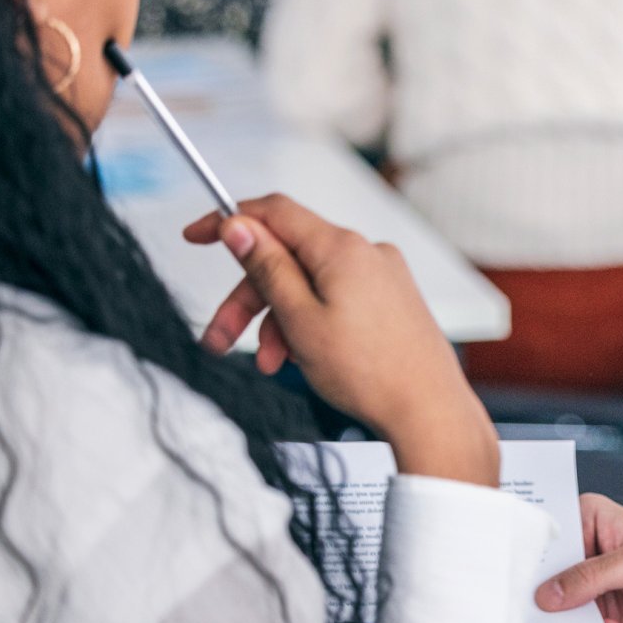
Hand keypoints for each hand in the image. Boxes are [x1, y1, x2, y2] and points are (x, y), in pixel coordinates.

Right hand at [184, 194, 497, 485]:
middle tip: (217, 338)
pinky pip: (335, 298)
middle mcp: (366, 251)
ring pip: (309, 284)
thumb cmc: (368, 372)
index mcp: (342, 248)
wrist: (428, 410)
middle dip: (248, 297)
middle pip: (287, 258)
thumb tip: (238, 224)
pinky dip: (310, 322)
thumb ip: (266, 267)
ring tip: (270, 363)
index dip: (230, 220)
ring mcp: (382, 275)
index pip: (274, 212)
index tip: (195, 235)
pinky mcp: (391, 298)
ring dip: (278, 319)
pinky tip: (301, 357)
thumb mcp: (299, 319)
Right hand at [536, 493, 622, 622]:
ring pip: (562, 611)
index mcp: (590, 519)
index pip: (549, 535)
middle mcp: (587, 551)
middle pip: (548, 578)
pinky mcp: (600, 614)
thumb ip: (592, 576)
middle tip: (567, 617)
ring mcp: (592, 585)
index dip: (535, 559)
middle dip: (557, 603)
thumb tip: (551, 591)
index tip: (529, 584)